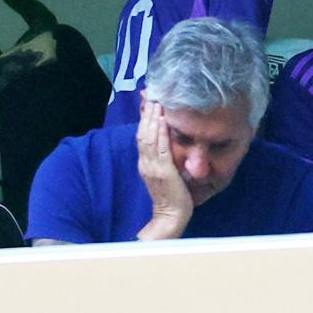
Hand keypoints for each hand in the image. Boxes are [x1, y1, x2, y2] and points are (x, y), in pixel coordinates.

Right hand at [136, 101, 191, 239]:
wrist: (171, 215)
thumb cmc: (171, 195)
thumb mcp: (163, 173)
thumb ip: (162, 159)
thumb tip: (167, 144)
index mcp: (144, 163)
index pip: (141, 137)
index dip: (144, 120)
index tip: (148, 104)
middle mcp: (145, 163)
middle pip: (142, 134)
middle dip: (147, 115)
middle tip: (153, 97)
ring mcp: (153, 167)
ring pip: (149, 138)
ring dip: (153, 119)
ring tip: (157, 103)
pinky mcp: (163, 171)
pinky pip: (161, 148)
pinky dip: (162, 132)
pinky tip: (164, 120)